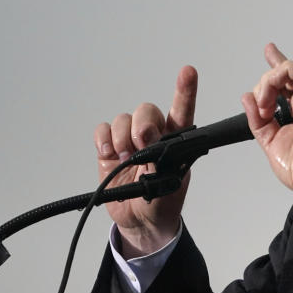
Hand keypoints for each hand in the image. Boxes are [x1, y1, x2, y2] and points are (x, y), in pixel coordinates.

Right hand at [93, 65, 197, 257]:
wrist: (141, 221)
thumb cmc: (163, 201)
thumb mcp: (170, 184)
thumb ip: (160, 161)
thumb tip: (146, 144)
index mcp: (176, 139)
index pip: (182, 110)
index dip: (185, 90)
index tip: (188, 72)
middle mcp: (153, 134)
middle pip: (146, 111)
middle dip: (143, 124)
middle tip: (143, 142)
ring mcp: (130, 140)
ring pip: (123, 119)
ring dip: (122, 137)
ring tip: (126, 158)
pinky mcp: (110, 149)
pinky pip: (103, 131)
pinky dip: (104, 140)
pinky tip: (109, 155)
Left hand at [242, 44, 292, 196]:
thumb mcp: (272, 142)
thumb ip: (259, 120)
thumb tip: (248, 99)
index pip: (291, 79)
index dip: (278, 63)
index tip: (269, 51)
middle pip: (286, 73)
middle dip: (264, 85)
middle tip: (261, 111)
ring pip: (291, 68)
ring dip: (270, 81)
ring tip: (265, 103)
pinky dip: (278, 76)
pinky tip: (269, 98)